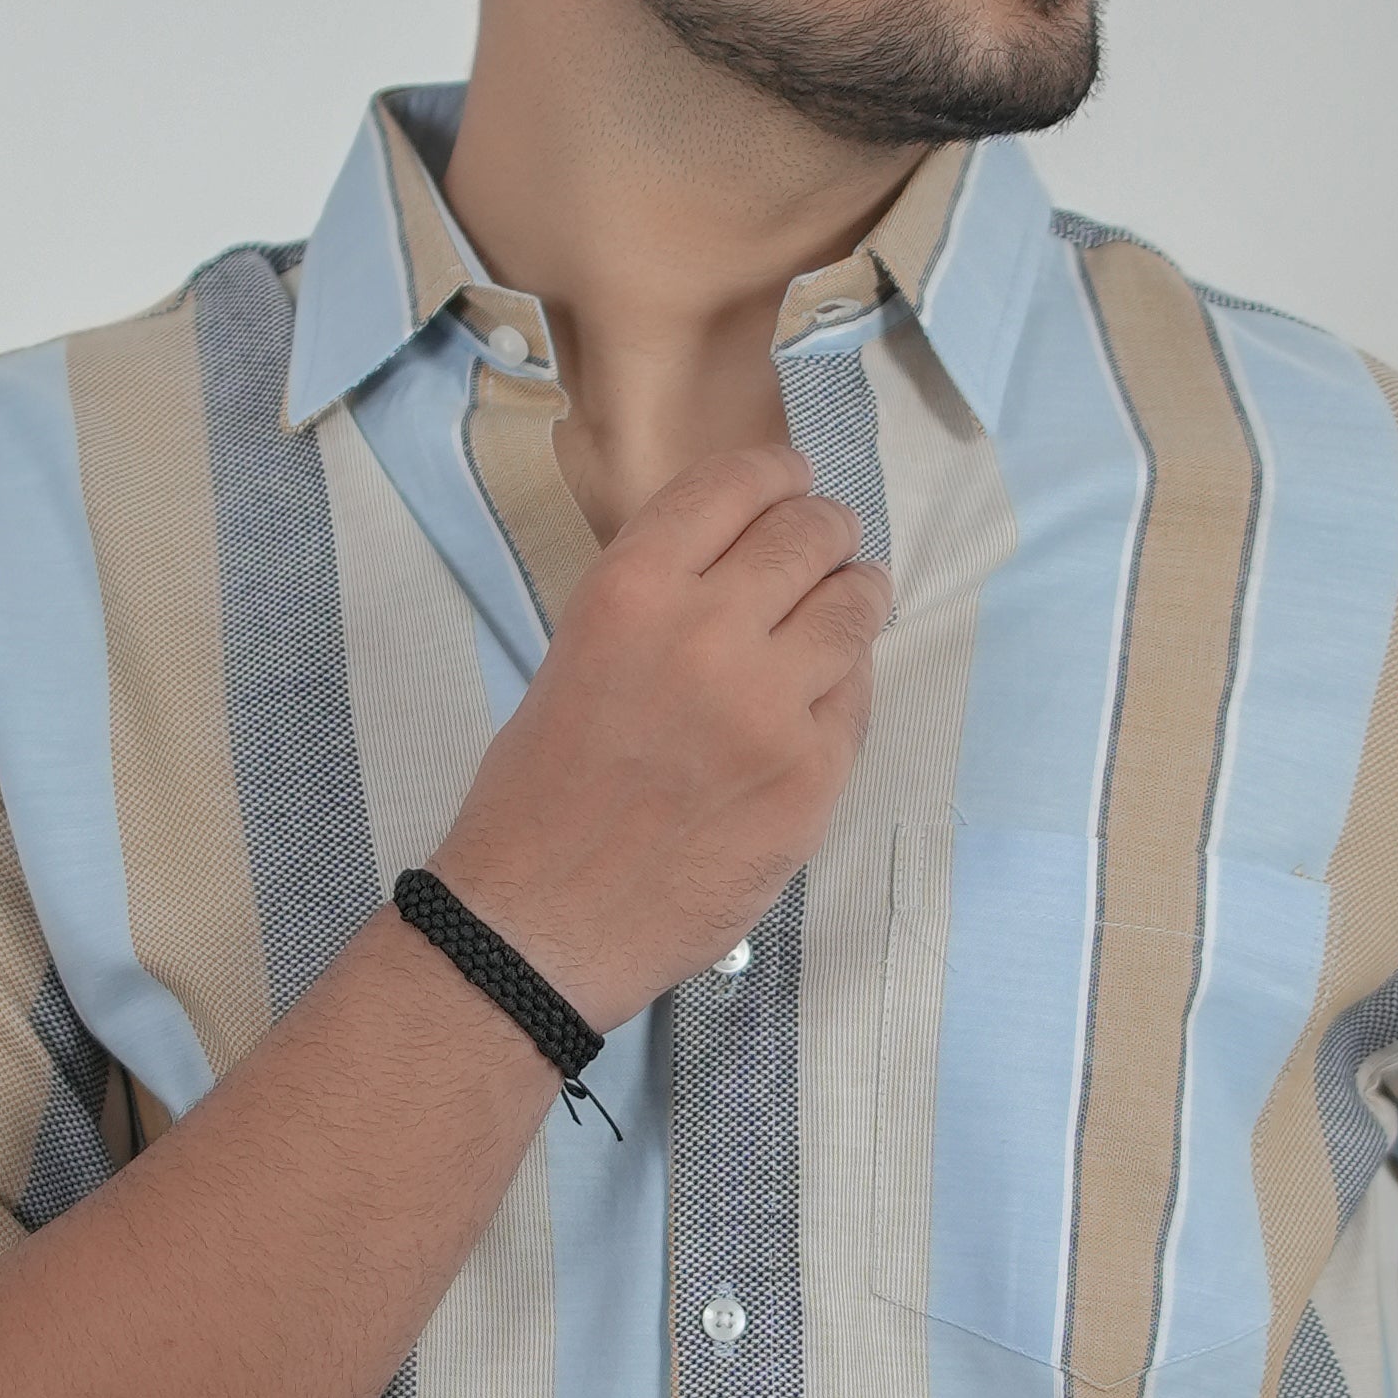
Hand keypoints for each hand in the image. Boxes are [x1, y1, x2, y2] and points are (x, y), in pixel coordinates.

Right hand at [427, 444, 889, 1027]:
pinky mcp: (811, 776)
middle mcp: (706, 633)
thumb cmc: (539, 796)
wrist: (541, 923)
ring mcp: (769, 707)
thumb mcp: (575, 656)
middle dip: (823, 529)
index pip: (735, 485)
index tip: (791, 482)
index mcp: (630, 591)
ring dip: (856, 592)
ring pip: (853, 605)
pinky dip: (848, 680)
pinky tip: (827, 687)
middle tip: (827, 541)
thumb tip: (740, 562)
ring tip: (851, 597)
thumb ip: (657, 601)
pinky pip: (858, 695)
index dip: (777, 474)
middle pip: (807, 535)